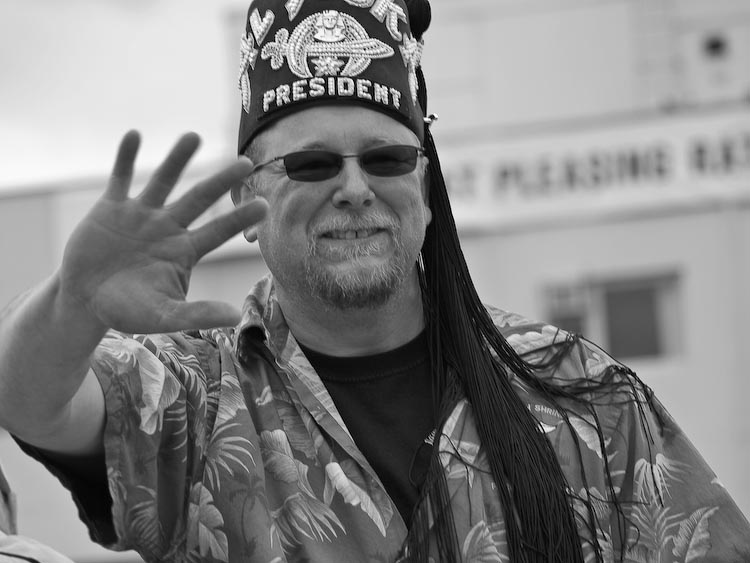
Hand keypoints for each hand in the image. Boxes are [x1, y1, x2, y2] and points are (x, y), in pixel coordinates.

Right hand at [59, 131, 267, 333]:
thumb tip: (235, 317)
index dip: (239, 218)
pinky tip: (134, 135)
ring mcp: (140, 215)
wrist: (86, 300)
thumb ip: (196, 315)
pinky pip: (120, 178)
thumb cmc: (128, 310)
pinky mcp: (110, 208)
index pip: (218, 231)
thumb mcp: (162, 316)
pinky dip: (126, 158)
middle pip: (199, 199)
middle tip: (246, 162)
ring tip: (194, 136)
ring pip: (163, 181)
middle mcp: (168, 227)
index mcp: (184, 251)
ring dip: (178, 160)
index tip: (264, 205)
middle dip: (221, 182)